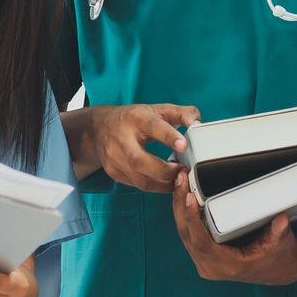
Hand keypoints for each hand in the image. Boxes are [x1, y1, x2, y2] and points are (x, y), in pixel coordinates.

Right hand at [84, 103, 201, 192]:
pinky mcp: (113, 172)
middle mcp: (121, 138)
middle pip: (140, 160)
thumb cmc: (134, 118)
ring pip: (139, 179)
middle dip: (165, 171)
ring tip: (178, 179)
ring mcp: (114, 158)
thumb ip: (181, 113)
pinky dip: (155, 187)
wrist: (99, 128)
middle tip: (183, 170)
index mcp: (136, 118)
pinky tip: (166, 183)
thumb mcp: (157, 109)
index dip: (168, 136)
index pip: (152, 126)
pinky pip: (137, 185)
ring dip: (163, 184)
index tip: (183, 146)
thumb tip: (196, 123)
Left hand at [169, 170, 296, 285]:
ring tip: (180, 182)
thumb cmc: (276, 255)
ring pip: (184, 232)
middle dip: (180, 205)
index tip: (189, 198)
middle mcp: (211, 266)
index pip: (201, 242)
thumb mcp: (279, 243)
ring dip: (179, 206)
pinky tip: (182, 194)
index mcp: (227, 266)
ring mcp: (204, 261)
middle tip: (181, 180)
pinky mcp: (202, 254)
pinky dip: (184, 213)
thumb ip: (278, 231)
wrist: (275, 268)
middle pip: (187, 234)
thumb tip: (280, 219)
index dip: (192, 219)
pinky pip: (187, 233)